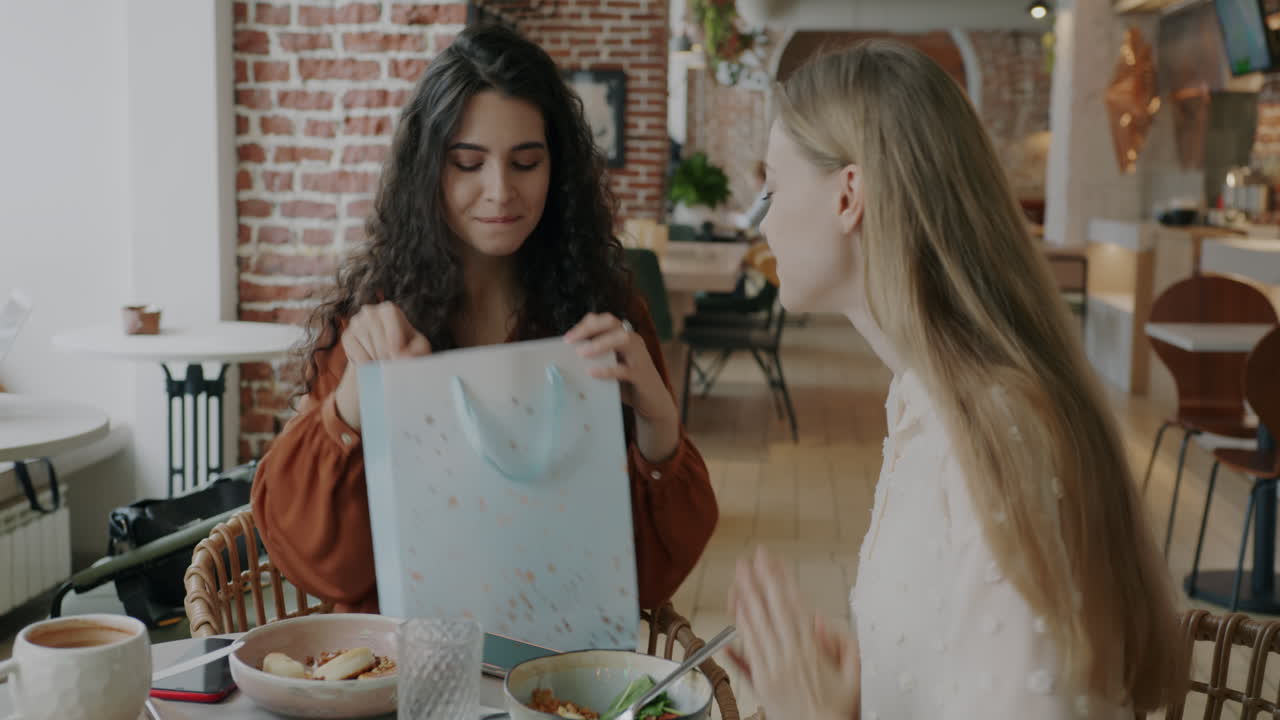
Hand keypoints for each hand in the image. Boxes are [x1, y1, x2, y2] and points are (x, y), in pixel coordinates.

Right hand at [334, 302, 431, 429]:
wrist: (384, 361)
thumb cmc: (406, 350)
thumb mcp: (419, 348)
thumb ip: (416, 351)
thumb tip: (400, 356)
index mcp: (389, 310)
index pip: (389, 314)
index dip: (394, 335)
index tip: (397, 354)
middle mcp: (370, 312)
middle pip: (377, 330)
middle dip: (386, 352)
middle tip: (392, 364)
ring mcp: (356, 323)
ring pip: (367, 343)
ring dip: (377, 358)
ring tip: (384, 364)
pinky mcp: (347, 337)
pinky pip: (355, 351)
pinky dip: (366, 363)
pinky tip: (372, 366)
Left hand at [564, 312, 679, 462]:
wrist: (653, 401)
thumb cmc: (627, 382)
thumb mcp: (611, 365)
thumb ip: (597, 358)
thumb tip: (568, 357)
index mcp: (623, 336)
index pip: (603, 320)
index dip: (585, 325)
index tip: (567, 338)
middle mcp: (633, 340)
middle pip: (611, 322)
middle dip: (589, 328)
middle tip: (570, 341)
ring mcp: (639, 355)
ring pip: (623, 338)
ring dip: (600, 344)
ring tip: (581, 353)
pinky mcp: (642, 374)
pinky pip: (625, 369)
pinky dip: (608, 370)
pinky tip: (593, 373)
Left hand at [727, 546, 860, 719]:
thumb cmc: (838, 710)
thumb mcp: (854, 673)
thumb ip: (840, 643)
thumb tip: (817, 619)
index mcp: (810, 651)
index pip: (791, 606)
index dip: (778, 580)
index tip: (770, 560)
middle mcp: (787, 656)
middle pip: (769, 610)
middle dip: (758, 581)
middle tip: (748, 558)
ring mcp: (771, 669)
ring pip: (754, 626)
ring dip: (745, 598)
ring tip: (738, 576)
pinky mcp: (760, 683)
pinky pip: (745, 651)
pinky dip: (738, 630)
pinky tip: (733, 613)